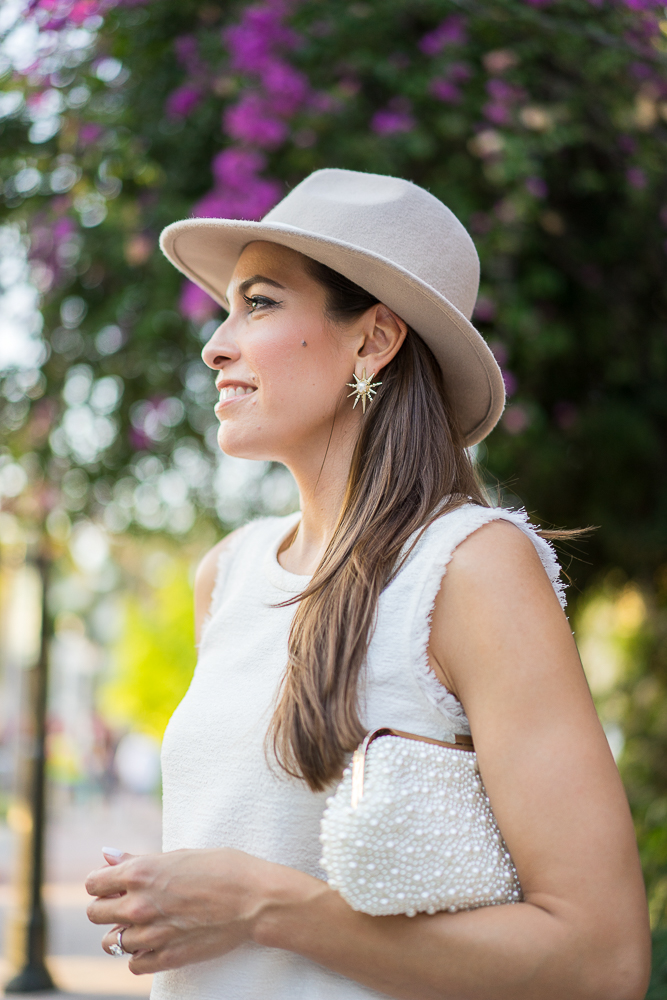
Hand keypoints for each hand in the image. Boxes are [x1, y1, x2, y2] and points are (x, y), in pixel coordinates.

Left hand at [86, 847, 277, 973]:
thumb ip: (137, 858)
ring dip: (123, 932)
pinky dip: (140, 954)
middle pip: (95, 913)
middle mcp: (139, 905)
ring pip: (111, 942)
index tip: (115, 884)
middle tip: (130, 902)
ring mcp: (151, 934)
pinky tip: (156, 941)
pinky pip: (133, 964)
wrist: (254, 899)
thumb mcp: (179, 854)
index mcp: (140, 873)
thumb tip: (106, 855)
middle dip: (108, 906)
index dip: (103, 882)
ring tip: (145, 923)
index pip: (93, 883)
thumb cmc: (222, 868)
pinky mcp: (166, 958)